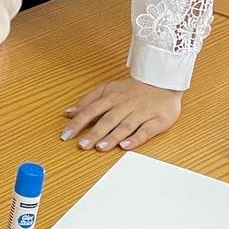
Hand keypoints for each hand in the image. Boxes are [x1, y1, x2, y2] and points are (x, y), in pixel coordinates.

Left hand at [62, 77, 182, 151]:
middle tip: (82, 145)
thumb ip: (88, 101)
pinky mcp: (158, 120)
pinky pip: (146, 130)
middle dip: (94, 133)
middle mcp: (126, 105)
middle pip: (108, 120)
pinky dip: (136, 139)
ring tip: (100, 147)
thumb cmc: (133, 88)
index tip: (65, 135)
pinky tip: (125, 146)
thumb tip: (68, 113)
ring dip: (112, 137)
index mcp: (112, 97)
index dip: (78, 123)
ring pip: (125, 126)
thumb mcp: (108, 89)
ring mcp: (142, 112)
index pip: (91, 110)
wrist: (163, 80)